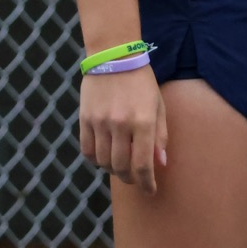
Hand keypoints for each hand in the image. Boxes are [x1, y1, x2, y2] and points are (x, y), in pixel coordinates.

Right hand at [79, 67, 167, 192]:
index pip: (143, 165)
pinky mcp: (85, 119)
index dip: (147, 183)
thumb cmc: (141, 81)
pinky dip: (96, 158)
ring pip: (104, 162)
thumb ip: (160, 136)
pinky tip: (104, 154)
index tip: (150, 191)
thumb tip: (161, 164)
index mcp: (143, 121)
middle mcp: (121, 125)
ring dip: (113, 169)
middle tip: (135, 178)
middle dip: (130, 178)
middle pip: (121, 168)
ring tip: (120, 164)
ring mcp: (100, 123)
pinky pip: (88, 150)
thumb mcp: (158, 105)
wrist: (114, 56)